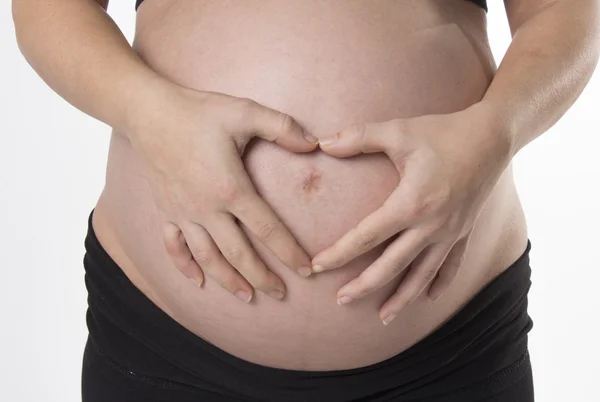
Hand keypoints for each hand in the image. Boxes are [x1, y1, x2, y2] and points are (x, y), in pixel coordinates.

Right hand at [127, 80, 317, 302]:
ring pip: (208, 257)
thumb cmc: (199, 112)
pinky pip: (174, 246)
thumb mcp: (245, 112)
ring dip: (228, 280)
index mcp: (231, 188)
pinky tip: (197, 282)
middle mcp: (207, 208)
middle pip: (239, 253)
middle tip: (280, 294)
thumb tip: (315, 143)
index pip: (267, 229)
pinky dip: (185, 266)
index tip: (306, 270)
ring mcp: (184, 213)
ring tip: (246, 296)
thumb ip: (283, 127)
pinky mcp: (166, 211)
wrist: (149, 112)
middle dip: (262, 277)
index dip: (289, 252)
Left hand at [311, 104, 510, 323]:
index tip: (317, 266)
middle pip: (391, 266)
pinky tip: (428, 298)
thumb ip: (358, 137)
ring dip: (402, 298)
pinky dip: (439, 284)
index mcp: (410, 204)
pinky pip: (451, 266)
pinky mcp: (464, 231)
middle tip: (341, 300)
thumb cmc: (443, 132)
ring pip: (422, 275)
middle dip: (364, 285)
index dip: (339, 253)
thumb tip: (322, 143)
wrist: (493, 136)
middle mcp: (430, 226)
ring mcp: (450, 232)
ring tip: (383, 317)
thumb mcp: (398, 130)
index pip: (366, 236)